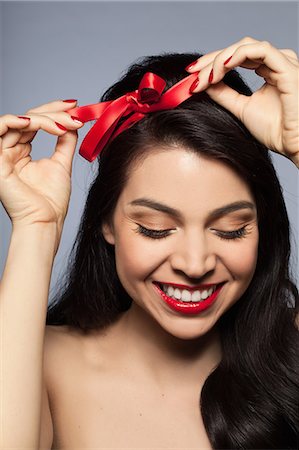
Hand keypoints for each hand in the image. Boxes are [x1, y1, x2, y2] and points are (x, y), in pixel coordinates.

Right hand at [0, 100, 82, 238]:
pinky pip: (1, 129)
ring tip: (63, 125)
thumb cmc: (51, 201)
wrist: (45, 220)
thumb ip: (65, 141)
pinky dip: (17, 121)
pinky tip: (36, 123)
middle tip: (74, 113)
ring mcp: (2, 154)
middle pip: (27, 117)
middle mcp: (10, 150)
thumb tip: (73, 121)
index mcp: (22, 151)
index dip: (54, 110)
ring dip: (42, 118)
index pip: (34, 122)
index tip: (76, 107)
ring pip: (18, 121)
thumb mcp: (61, 163)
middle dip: (53, 111)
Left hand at [186, 36, 298, 167]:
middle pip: (238, 49)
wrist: (293, 145)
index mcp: (269, 71)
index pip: (236, 58)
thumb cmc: (276, 131)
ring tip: (205, 77)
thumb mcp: (241, 108)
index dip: (213, 63)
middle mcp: (276, 63)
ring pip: (246, 46)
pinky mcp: (287, 67)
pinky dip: (237, 55)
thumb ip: (224, 94)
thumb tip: (204, 83)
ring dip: (221, 59)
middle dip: (211, 60)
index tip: (192, 76)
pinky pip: (259, 50)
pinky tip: (221, 68)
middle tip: (192, 74)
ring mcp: (283, 63)